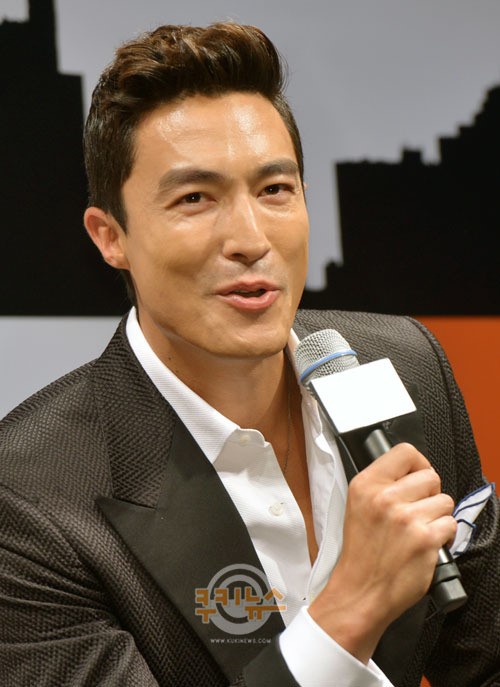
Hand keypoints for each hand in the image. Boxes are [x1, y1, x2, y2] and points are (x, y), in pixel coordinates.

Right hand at [309, 443, 456, 663]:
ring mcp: (406, 519)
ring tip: (418, 529)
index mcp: (366, 484)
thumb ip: (381, 483)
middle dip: (429, 494)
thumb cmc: (361, 552)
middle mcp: (385, 497)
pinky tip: (424, 544)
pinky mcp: (425, 540)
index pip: (405, 452)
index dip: (418, 464)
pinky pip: (450, 524)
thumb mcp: (357, 505)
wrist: (361, 591)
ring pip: (445, 501)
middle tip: (415, 510)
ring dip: (437, 516)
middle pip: (431, 476)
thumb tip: (411, 470)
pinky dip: (442, 535)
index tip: (417, 476)